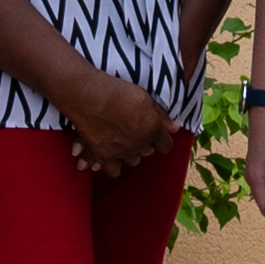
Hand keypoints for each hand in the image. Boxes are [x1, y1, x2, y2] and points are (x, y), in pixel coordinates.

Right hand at [58, 68, 178, 183]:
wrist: (89, 96)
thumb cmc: (117, 92)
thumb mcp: (145, 98)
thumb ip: (161, 115)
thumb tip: (175, 129)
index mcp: (153, 129)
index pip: (165, 145)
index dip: (160, 140)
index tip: (153, 134)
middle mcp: (141, 143)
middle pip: (147, 151)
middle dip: (142, 143)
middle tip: (131, 130)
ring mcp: (123, 152)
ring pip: (133, 160)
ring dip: (129, 153)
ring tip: (120, 141)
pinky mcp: (105, 157)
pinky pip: (114, 171)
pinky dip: (113, 166)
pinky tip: (110, 157)